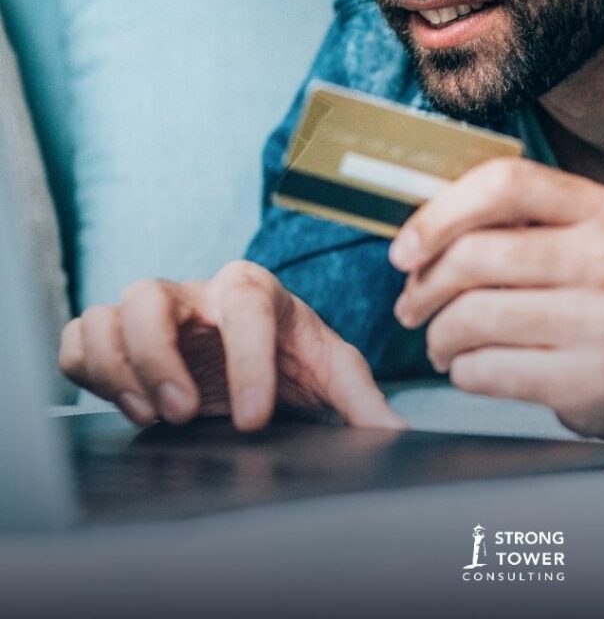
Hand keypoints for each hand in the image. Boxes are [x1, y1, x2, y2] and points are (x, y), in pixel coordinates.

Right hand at [58, 260, 405, 431]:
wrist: (256, 355)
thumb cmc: (294, 356)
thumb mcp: (331, 372)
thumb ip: (361, 399)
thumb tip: (398, 436)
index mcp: (256, 291)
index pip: (246, 306)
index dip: (247, 360)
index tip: (255, 422)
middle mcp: (198, 294)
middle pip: (151, 296)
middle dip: (159, 357)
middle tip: (182, 414)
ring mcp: (155, 311)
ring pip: (110, 314)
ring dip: (120, 368)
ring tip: (153, 416)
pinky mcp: (120, 334)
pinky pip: (80, 337)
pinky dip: (89, 370)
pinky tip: (127, 404)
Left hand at [388, 158, 603, 440]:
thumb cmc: (583, 296)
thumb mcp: (567, 241)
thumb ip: (506, 222)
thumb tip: (414, 230)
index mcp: (600, 208)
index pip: (506, 184)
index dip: (440, 214)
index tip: (404, 250)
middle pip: (476, 255)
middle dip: (425, 285)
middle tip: (410, 305)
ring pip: (473, 316)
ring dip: (438, 334)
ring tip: (440, 341)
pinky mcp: (589, 378)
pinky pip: (486, 370)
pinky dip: (461, 370)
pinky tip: (471, 366)